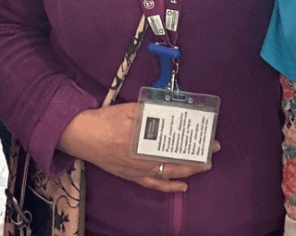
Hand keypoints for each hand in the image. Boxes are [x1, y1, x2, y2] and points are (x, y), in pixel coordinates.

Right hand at [58, 103, 219, 192]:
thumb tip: (172, 110)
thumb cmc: (106, 120)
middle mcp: (143, 157)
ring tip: (204, 166)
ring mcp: (137, 169)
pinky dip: (169, 186)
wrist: (83, 135)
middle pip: (176, 159)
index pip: (177, 144)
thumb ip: (151, 110)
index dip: (195, 143)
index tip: (210, 139)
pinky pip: (154, 184)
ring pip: (168, 173)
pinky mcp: (131, 176)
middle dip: (197, 156)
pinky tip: (182, 186)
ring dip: (188, 171)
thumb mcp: (131, 108)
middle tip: (213, 151)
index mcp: (145, 138)